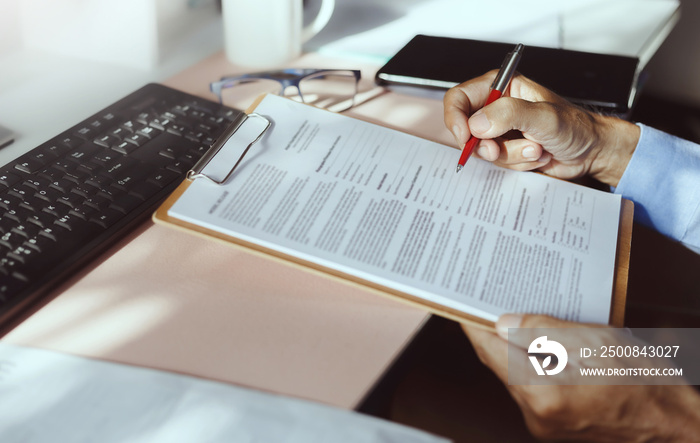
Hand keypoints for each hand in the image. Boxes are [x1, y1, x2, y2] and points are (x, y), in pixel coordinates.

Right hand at [443, 71, 639, 186]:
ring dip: (511, 155)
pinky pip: (497, 163)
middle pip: (466, 128)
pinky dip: (517, 163)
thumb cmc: (576, 127)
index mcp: (502, 87)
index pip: (459, 98)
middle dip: (486, 145)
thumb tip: (476, 124)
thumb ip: (509, 115)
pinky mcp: (507, 150)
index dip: (455, 118)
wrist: (592, 152)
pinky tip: (537, 155)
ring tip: (536, 148)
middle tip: (500, 150)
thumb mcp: (544, 116)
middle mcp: (497, 107)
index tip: (465, 136)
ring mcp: (501, 131)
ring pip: (483, 150)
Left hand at [462, 314, 699, 441]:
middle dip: (496, 333)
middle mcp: (537, 415)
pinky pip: (534, 388)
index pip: (491, 352)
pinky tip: (544, 346)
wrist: (678, 426)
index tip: (462, 305)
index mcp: (543, 393)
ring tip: (523, 319)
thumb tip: (504, 323)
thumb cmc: (648, 384)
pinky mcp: (557, 425)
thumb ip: (543, 330)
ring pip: (517, 376)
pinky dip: (533, 365)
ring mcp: (546, 424)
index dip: (474, 326)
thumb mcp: (596, 341)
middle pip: (501, 364)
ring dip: (517, 349)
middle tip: (492, 303)